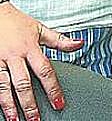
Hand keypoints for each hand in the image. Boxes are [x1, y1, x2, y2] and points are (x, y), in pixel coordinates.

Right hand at [0, 2, 81, 120]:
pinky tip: (1, 109)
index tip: (59, 103)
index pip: (45, 71)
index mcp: (30, 48)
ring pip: (3, 88)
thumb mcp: (40, 29)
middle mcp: (14, 57)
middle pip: (23, 84)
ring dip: (9, 106)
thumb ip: (59, 40)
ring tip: (15, 120)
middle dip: (30, 104)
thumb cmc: (17, 23)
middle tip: (37, 119)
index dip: (53, 88)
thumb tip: (80, 44)